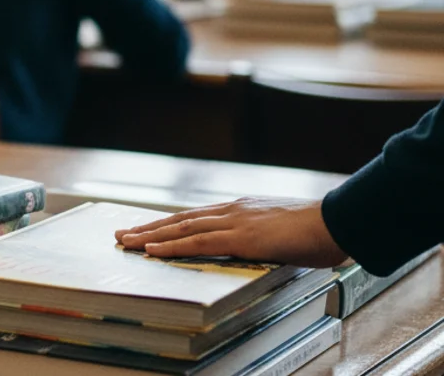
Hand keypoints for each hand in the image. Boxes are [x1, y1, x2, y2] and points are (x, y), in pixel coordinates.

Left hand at [113, 198, 348, 267]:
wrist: (338, 222)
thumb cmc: (318, 231)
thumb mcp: (281, 232)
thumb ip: (262, 238)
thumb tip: (255, 249)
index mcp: (240, 209)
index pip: (195, 217)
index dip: (169, 224)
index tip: (148, 229)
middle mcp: (232, 211)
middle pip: (181, 219)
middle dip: (150, 228)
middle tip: (123, 235)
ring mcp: (235, 222)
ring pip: (182, 228)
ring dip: (151, 236)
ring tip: (127, 242)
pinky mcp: (241, 237)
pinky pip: (199, 242)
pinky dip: (172, 245)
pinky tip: (153, 250)